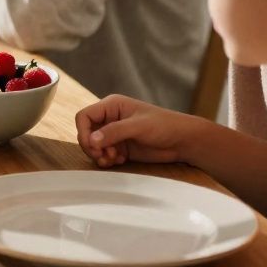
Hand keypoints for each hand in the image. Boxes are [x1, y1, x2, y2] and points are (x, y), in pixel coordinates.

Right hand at [74, 94, 198, 167]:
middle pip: (86, 132)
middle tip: (102, 156)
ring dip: (100, 155)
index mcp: (111, 106)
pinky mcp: (121, 147)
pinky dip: (108, 160)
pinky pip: (105, 155)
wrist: (184, 141)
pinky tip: (119, 160)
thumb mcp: (138, 126)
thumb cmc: (164, 125)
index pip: (84, 116)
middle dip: (92, 146)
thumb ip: (114, 132)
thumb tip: (92, 140)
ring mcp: (115, 134)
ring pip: (94, 146)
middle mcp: (110, 119)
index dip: (83, 131)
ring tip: (113, 159)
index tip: (91, 146)